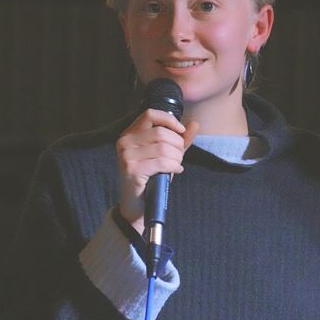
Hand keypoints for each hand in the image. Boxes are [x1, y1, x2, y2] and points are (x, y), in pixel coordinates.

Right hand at [116, 109, 198, 230]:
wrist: (136, 205)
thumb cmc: (151, 178)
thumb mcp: (166, 155)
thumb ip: (180, 139)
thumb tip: (194, 124)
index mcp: (130, 133)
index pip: (150, 114)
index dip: (169, 120)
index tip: (181, 131)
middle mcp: (125, 141)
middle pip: (162, 132)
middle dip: (177, 145)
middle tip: (178, 157)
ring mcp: (126, 155)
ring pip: (164, 147)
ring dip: (177, 157)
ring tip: (176, 165)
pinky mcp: (131, 169)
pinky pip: (162, 162)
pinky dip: (174, 166)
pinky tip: (175, 171)